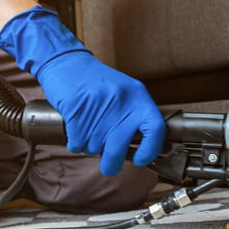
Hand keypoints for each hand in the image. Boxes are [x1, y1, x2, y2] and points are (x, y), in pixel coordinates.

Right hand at [0, 7, 165, 175]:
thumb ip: (140, 118)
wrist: (67, 62)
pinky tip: (76, 132)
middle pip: (118, 149)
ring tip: (88, 130)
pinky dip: (75, 144)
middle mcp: (121, 101)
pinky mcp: (76, 109)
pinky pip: (77, 143)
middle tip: (109, 166)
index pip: (156, 129)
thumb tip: (161, 149)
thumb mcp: (126, 93)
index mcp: (138, 96)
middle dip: (111, 164)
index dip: (151, 150)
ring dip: (89, 147)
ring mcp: (98, 105)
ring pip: (94, 148)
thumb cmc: (98, 82)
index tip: (140, 159)